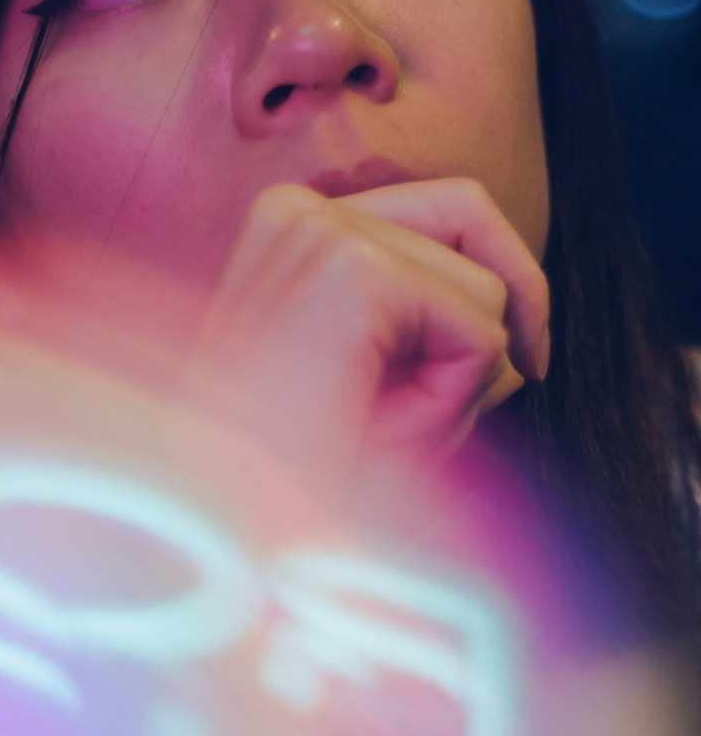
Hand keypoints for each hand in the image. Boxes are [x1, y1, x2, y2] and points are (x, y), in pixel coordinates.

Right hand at [185, 177, 549, 490]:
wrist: (213, 528)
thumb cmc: (280, 477)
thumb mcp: (369, 379)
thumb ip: (436, 327)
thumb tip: (522, 310)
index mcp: (289, 223)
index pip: (444, 207)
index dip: (500, 278)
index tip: (514, 364)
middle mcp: (298, 208)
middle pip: (472, 213)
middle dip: (495, 316)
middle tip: (480, 397)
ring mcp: (321, 231)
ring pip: (488, 286)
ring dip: (459, 381)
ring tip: (376, 429)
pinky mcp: (353, 272)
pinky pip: (480, 329)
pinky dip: (453, 399)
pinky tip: (381, 429)